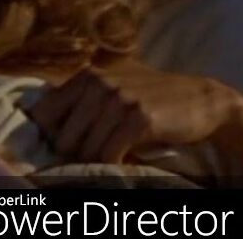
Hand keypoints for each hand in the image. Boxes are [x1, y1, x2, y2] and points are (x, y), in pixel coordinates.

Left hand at [29, 59, 238, 163]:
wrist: (201, 98)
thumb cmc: (151, 96)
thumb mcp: (113, 87)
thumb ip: (81, 98)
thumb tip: (41, 120)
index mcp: (85, 77)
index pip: (44, 112)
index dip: (47, 135)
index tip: (56, 149)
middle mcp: (98, 84)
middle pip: (62, 135)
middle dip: (71, 154)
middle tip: (84, 161)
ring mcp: (118, 99)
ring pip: (85, 148)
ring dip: (93, 162)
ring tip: (103, 163)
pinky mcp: (139, 118)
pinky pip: (110, 153)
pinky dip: (111, 164)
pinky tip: (120, 163)